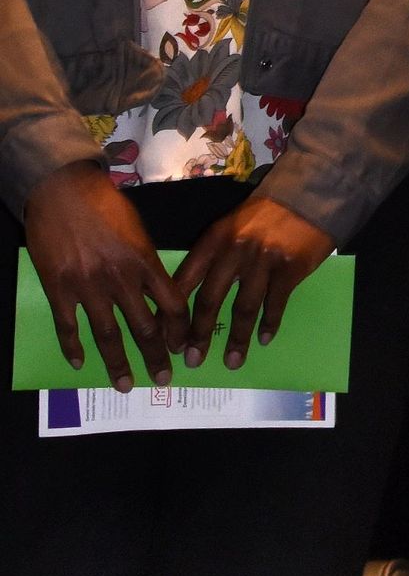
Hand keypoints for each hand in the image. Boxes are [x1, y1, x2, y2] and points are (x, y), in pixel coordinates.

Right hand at [23, 163, 187, 390]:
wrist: (62, 190)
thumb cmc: (105, 205)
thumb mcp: (138, 229)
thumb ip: (147, 261)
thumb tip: (157, 290)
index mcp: (145, 262)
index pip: (172, 305)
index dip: (179, 331)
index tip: (182, 347)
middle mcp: (121, 279)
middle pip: (144, 328)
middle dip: (156, 357)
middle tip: (163, 379)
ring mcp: (88, 287)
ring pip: (108, 335)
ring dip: (118, 364)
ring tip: (125, 385)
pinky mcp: (60, 289)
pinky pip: (68, 327)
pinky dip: (73, 348)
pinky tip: (79, 364)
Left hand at [175, 194, 333, 370]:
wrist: (308, 196)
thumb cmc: (265, 216)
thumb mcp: (230, 228)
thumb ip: (212, 257)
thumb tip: (192, 298)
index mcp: (214, 240)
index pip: (185, 281)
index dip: (174, 313)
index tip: (167, 339)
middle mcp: (234, 250)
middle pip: (210, 299)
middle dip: (198, 334)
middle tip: (192, 360)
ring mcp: (263, 260)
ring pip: (244, 308)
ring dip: (237, 339)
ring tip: (232, 362)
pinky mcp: (290, 268)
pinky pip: (275, 303)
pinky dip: (268, 324)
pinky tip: (263, 340)